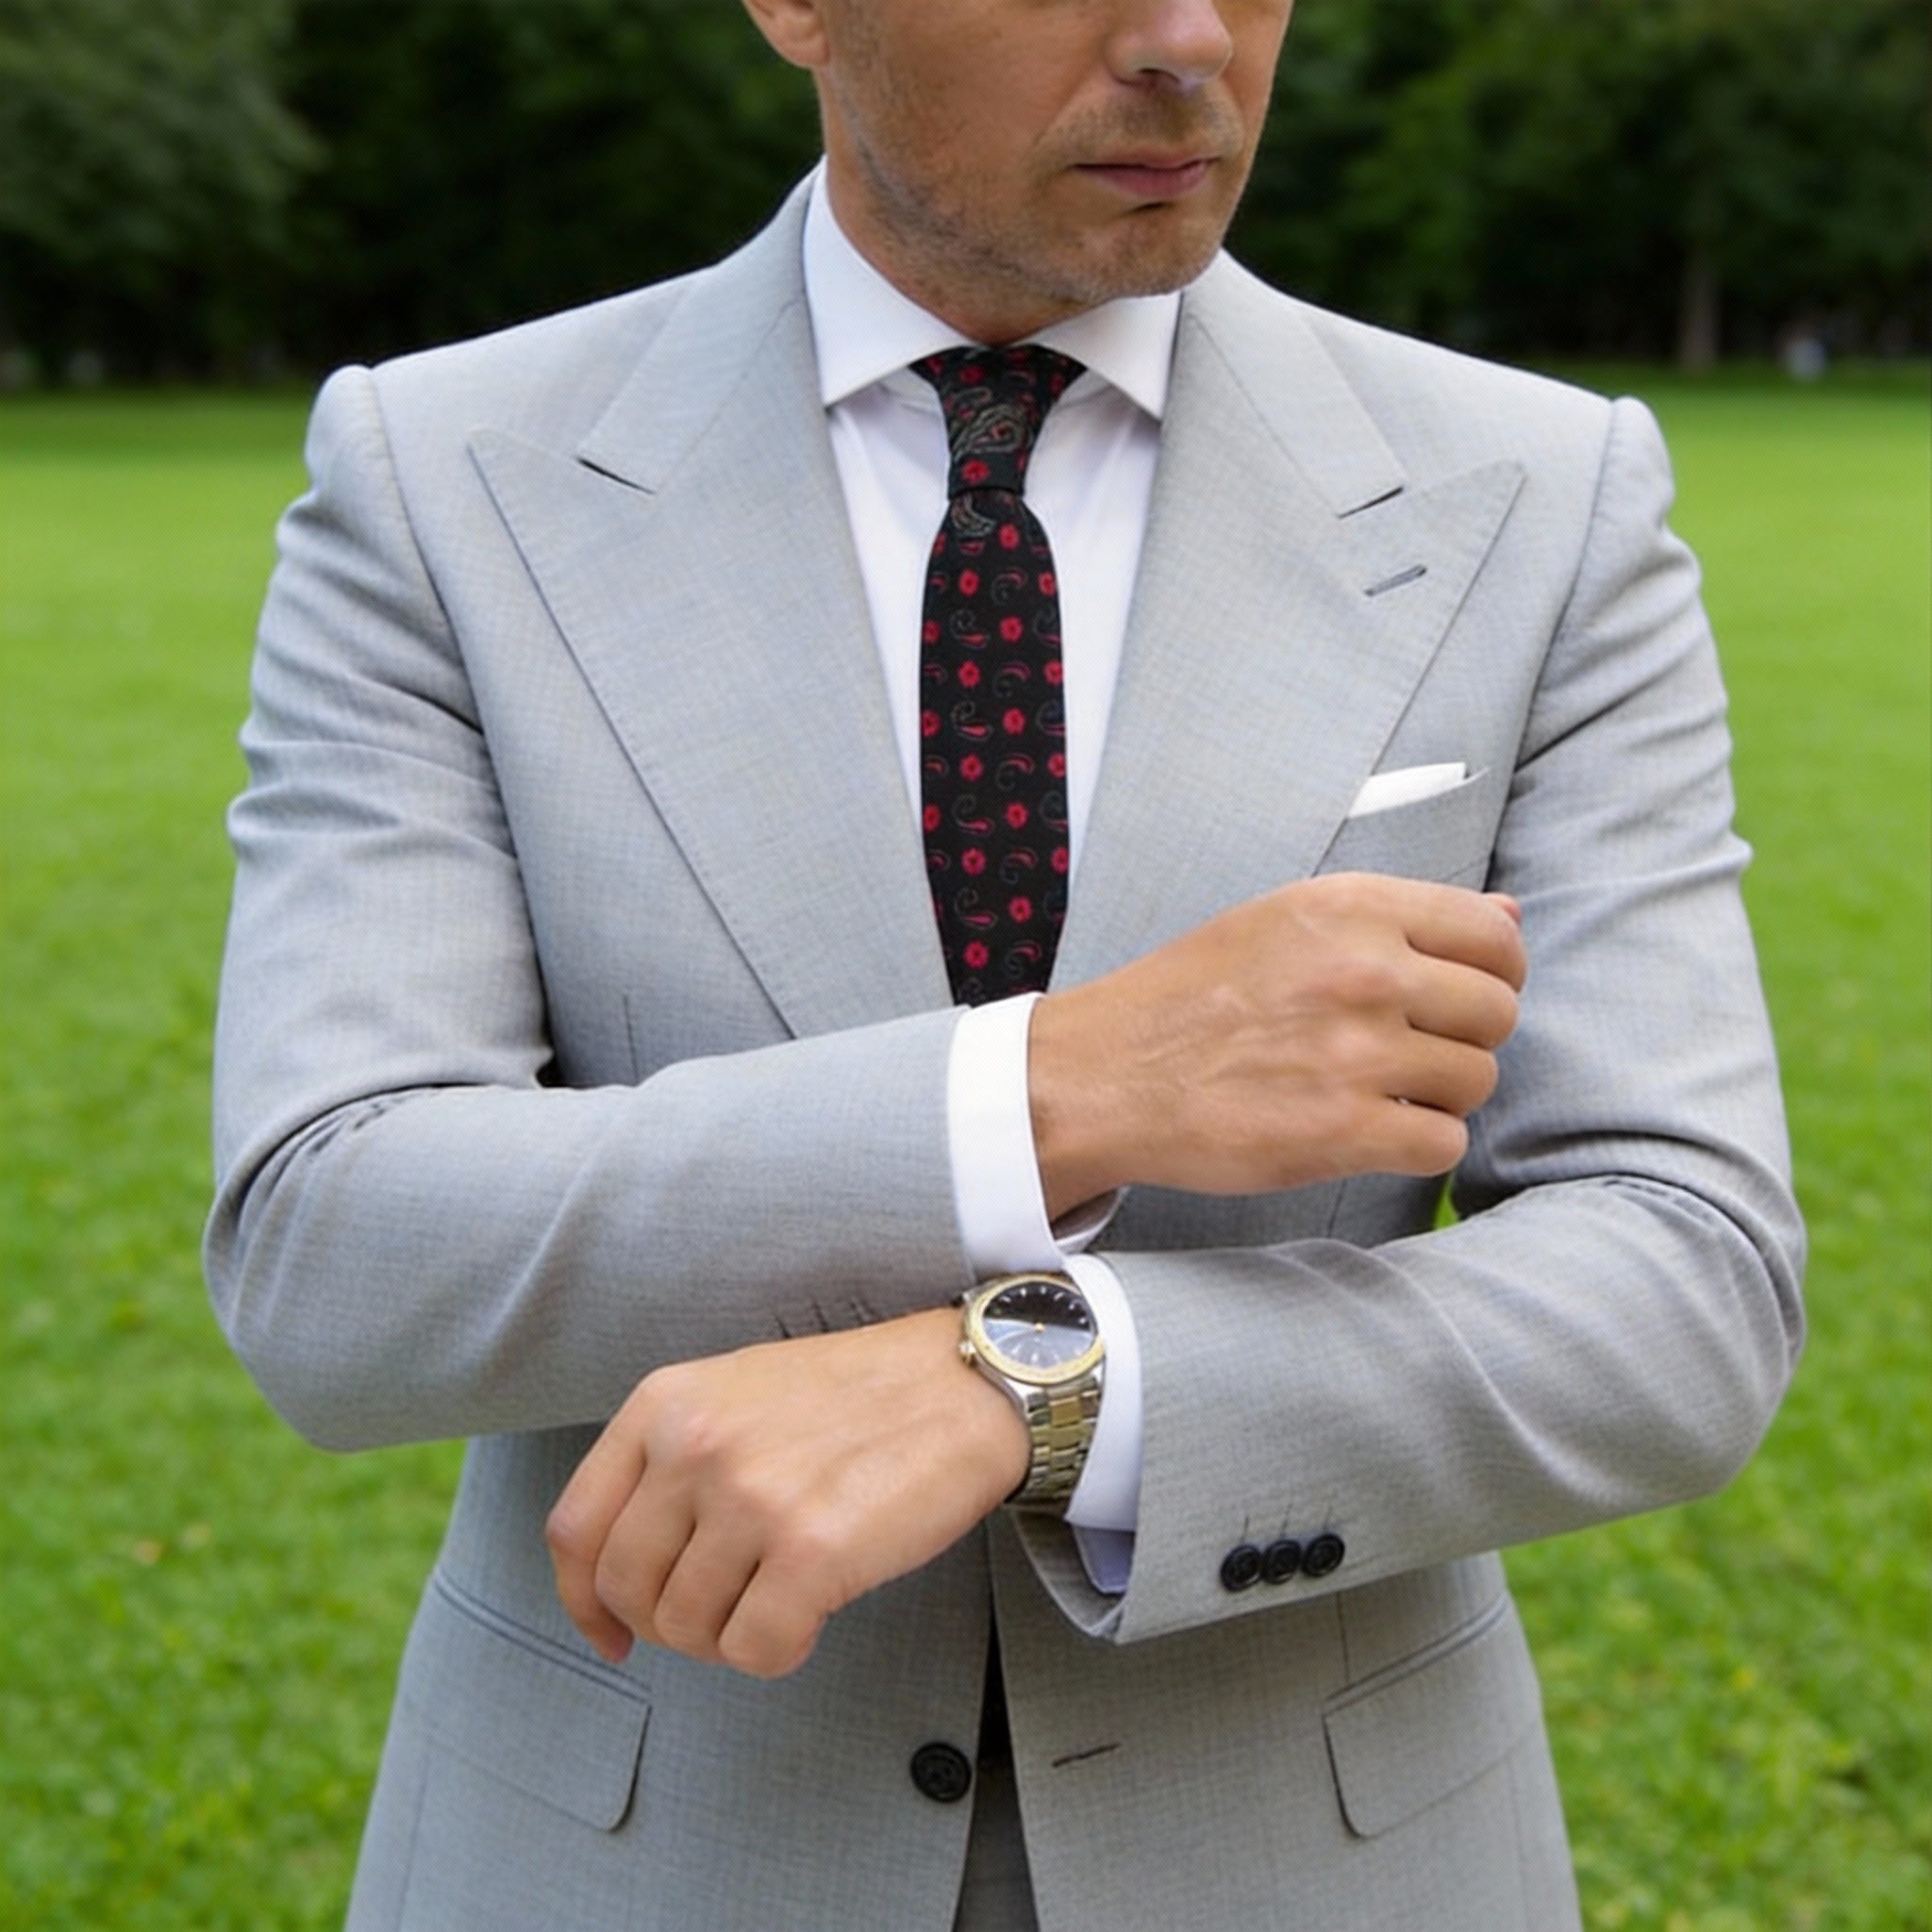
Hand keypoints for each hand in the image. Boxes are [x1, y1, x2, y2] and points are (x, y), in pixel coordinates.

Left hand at [545, 1308, 1027, 1678]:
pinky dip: (780, 1652)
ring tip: (779, 1598)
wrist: (962, 1383)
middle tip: (723, 1613)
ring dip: (728, 1637)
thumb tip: (622, 1584)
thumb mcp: (736, 1394)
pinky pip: (754, 1651)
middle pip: (626, 1589)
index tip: (611, 1633)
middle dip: (668, 1625)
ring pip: (686, 1629)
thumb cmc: (856, 1397)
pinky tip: (812, 1616)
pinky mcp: (811, 1551)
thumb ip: (671, 1462)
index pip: (575, 1528)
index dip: (583, 1600)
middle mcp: (695, 1446)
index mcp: (665, 1404)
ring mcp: (751, 1498)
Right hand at [1029, 873, 1525, 1216]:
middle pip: (1496, 1011)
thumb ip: (1398, 918)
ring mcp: (1357, 1052)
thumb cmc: (1190, 996)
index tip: (1460, 996)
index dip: (1494, 973)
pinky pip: (1444, 1143)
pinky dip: (1418, 1145)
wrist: (1107, 1074)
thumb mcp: (1286, 920)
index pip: (1495, 935)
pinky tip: (1372, 1132)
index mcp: (1351, 908)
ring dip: (1442, 1095)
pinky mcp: (1344, 1130)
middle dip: (1466, 1038)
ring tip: (1383, 1093)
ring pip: (1477, 1080)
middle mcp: (1363, 971)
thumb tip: (1511, 915)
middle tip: (1412, 1052)